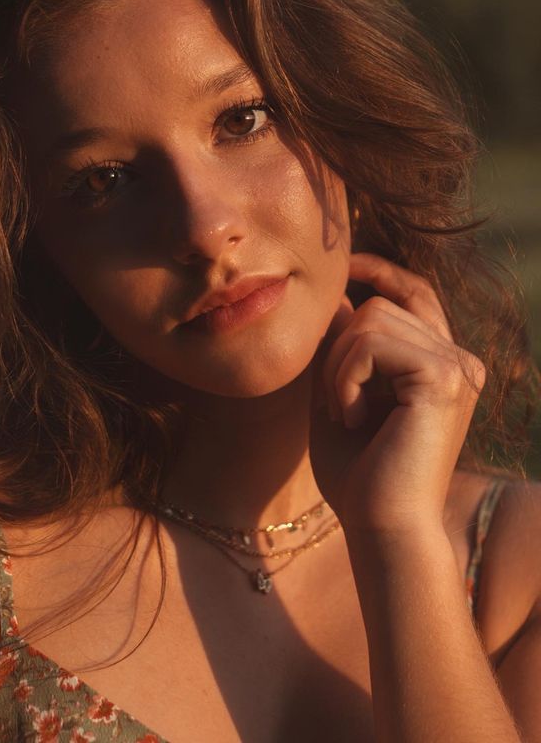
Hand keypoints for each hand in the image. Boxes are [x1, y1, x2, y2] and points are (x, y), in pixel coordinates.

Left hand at [309, 252, 484, 536]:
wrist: (381, 526)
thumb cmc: (358, 473)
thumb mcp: (339, 396)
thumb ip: (340, 348)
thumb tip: (339, 295)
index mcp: (441, 365)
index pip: (415, 294)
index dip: (380, 271)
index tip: (345, 268)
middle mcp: (458, 361)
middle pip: (385, 303)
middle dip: (340, 347)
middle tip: (335, 404)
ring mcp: (456, 367)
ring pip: (372, 319)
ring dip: (338, 367)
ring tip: (343, 414)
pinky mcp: (442, 377)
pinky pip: (370, 341)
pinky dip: (344, 377)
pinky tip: (351, 418)